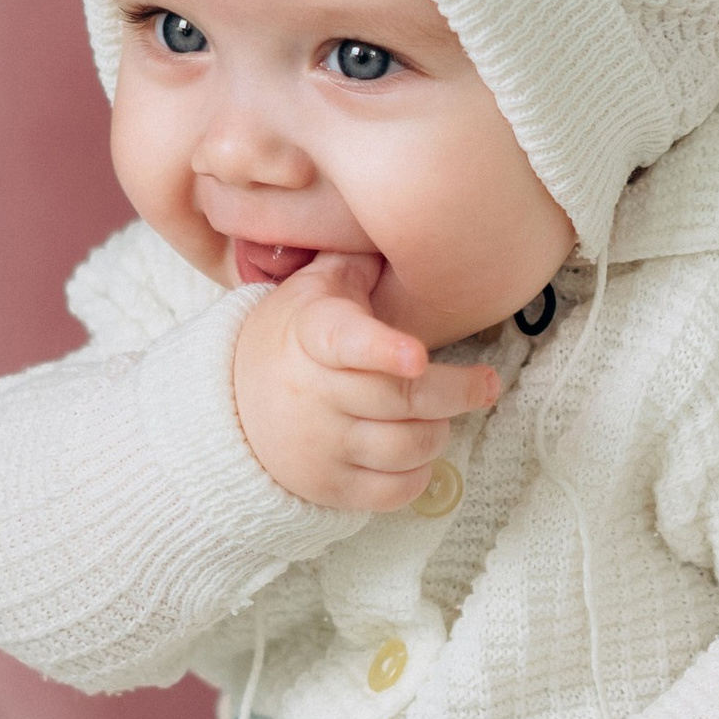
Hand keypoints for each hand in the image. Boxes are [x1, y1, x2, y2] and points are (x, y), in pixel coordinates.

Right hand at [231, 253, 500, 511]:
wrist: (233, 409)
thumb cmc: (292, 340)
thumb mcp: (312, 291)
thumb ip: (355, 265)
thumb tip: (406, 229)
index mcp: (314, 337)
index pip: (346, 342)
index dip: (383, 350)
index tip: (416, 356)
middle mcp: (314, 394)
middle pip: (403, 399)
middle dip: (458, 392)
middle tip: (486, 383)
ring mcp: (322, 446)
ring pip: (410, 445)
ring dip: (438, 429)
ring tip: (436, 412)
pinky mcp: (332, 489)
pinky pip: (398, 489)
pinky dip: (419, 471)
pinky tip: (412, 447)